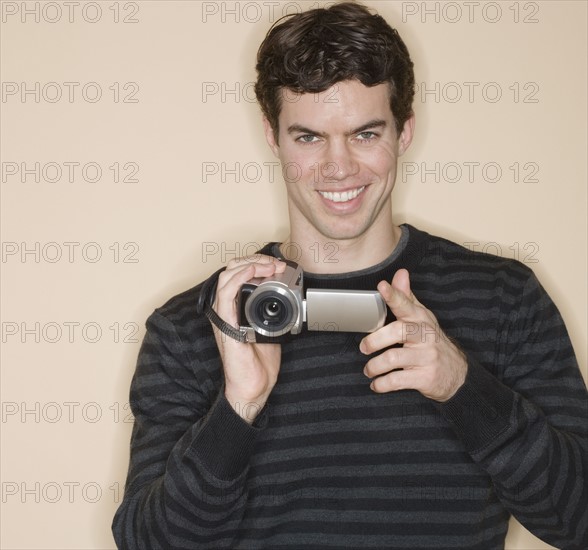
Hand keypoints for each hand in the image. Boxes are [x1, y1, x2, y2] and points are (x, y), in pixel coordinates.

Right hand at [212, 255, 285, 422]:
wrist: (253, 385)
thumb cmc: (258, 362)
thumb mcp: (271, 328)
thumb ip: (274, 311)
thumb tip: (290, 297)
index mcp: (235, 307)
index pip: (238, 273)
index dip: (256, 263)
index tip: (275, 265)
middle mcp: (226, 308)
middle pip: (232, 269)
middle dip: (254, 259)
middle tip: (273, 264)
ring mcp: (223, 314)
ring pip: (227, 275)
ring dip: (250, 264)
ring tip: (268, 266)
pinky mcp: (225, 323)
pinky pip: (226, 293)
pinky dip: (239, 277)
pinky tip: (253, 272)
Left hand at [359, 269, 466, 401]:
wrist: (457, 374)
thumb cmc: (432, 342)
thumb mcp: (422, 318)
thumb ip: (407, 298)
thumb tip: (399, 273)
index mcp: (421, 319)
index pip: (406, 304)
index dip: (393, 295)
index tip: (381, 286)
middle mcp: (425, 336)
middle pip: (396, 331)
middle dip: (374, 341)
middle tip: (364, 348)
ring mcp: (426, 357)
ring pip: (393, 358)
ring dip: (374, 366)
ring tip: (369, 370)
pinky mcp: (425, 377)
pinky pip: (397, 380)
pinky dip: (382, 384)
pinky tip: (377, 384)